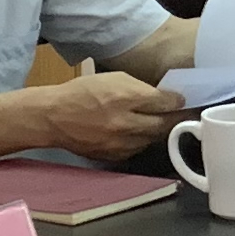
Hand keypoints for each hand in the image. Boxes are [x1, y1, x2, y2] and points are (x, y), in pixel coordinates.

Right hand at [43, 71, 183, 158]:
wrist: (52, 118)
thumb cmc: (82, 92)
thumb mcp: (112, 79)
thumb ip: (139, 87)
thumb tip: (163, 97)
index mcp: (125, 97)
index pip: (164, 103)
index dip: (177, 102)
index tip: (181, 101)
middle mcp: (125, 123)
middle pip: (163, 124)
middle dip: (174, 119)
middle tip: (182, 114)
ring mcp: (119, 143)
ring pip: (151, 139)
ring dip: (157, 131)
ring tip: (158, 122)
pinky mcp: (113, 156)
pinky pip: (137, 149)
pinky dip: (141, 141)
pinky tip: (138, 133)